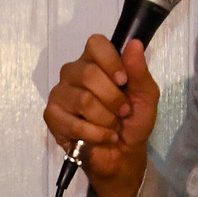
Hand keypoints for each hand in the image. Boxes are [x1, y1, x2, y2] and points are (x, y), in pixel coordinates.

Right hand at [44, 35, 160, 185]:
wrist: (123, 153)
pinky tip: (102, 136)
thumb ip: (139, 71)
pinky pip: (74, 123)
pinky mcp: (52, 116)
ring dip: (106, 119)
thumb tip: (134, 43)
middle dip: (113, 99)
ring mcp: (60, 93)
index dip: (111, 61)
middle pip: (89, 73)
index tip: (123, 81)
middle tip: (122, 112)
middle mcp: (73, 72)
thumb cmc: (133, 120)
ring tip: (112, 126)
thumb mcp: (146, 95)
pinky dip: (96, 134)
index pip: (96, 43)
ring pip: (83, 100)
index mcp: (95, 61)